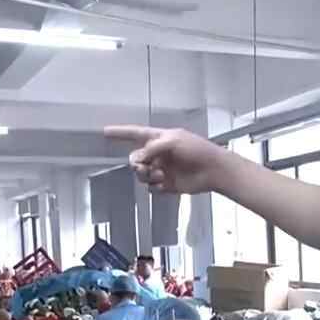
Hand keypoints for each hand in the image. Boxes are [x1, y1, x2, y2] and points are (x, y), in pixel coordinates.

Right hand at [104, 125, 235, 194]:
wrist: (213, 170)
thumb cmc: (197, 150)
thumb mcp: (172, 141)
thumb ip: (151, 148)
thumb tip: (136, 159)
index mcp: (159, 139)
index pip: (136, 133)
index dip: (120, 133)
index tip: (105, 131)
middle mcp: (158, 154)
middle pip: (135, 159)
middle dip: (137, 164)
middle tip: (144, 167)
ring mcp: (162, 169)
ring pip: (141, 175)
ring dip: (146, 175)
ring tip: (160, 175)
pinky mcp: (167, 184)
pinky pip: (151, 187)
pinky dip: (155, 186)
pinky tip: (165, 184)